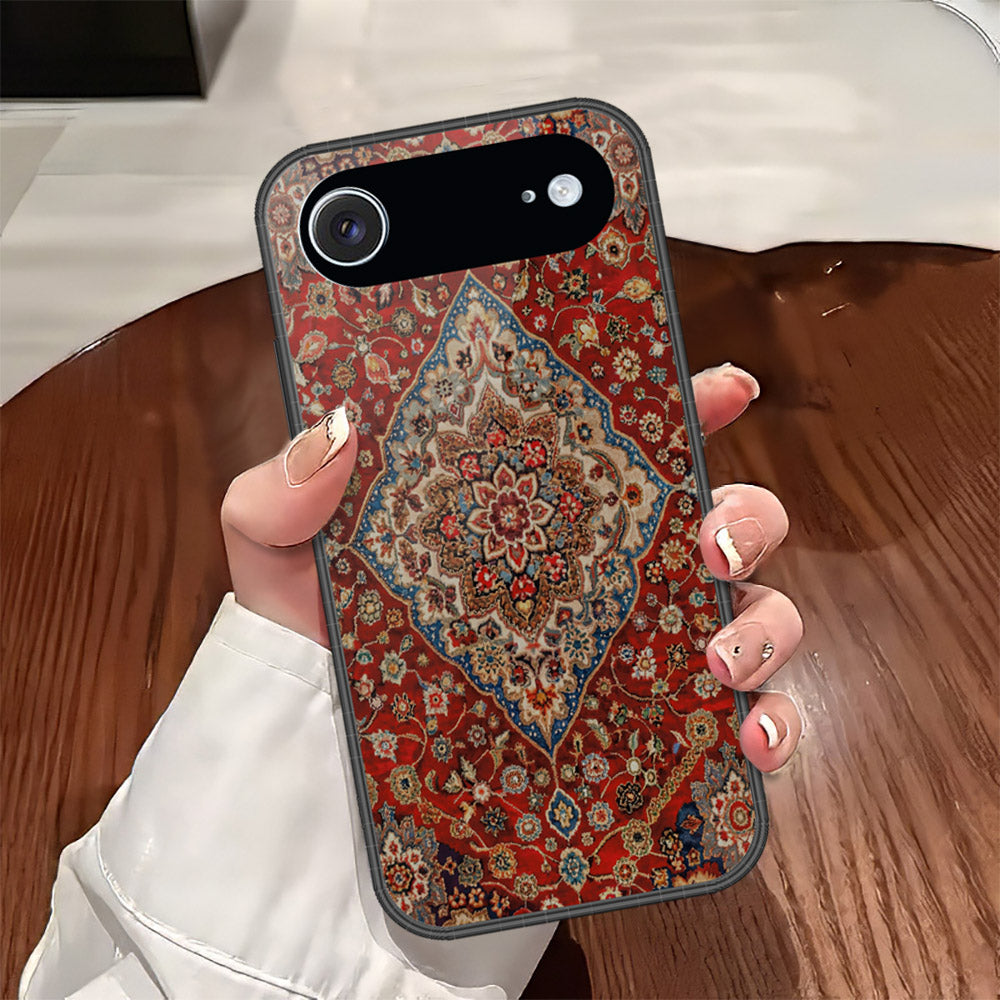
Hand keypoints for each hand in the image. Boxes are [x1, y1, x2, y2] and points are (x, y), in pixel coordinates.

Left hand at [222, 364, 801, 771]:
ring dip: (765, 625)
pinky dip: (772, 722)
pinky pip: (744, 719)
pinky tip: (747, 736)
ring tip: (719, 656)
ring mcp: (638, 647)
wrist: (329, 753)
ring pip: (753, 612)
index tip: (726, 385)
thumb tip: (336, 432)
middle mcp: (607, 568)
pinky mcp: (649, 727)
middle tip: (707, 542)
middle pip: (722, 519)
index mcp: (544, 506)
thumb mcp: (282, 554)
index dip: (693, 400)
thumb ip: (282, 491)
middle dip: (746, 518)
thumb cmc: (321, 639)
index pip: (634, 438)